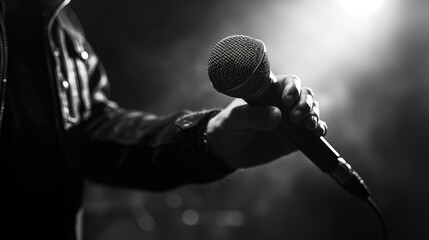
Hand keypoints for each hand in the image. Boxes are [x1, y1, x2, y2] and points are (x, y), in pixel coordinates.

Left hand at [206, 75, 326, 168]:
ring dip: (314, 116)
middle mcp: (283, 104)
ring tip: (309, 126)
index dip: (293, 88)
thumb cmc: (227, 127)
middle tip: (295, 117)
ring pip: (312, 112)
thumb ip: (253, 116)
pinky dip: (320, 130)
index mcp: (269, 92)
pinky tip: (318, 133)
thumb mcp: (234, 120)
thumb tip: (277, 116)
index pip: (289, 82)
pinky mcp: (294, 139)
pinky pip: (313, 132)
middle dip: (305, 104)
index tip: (286, 100)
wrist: (225, 151)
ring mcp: (290, 122)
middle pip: (305, 96)